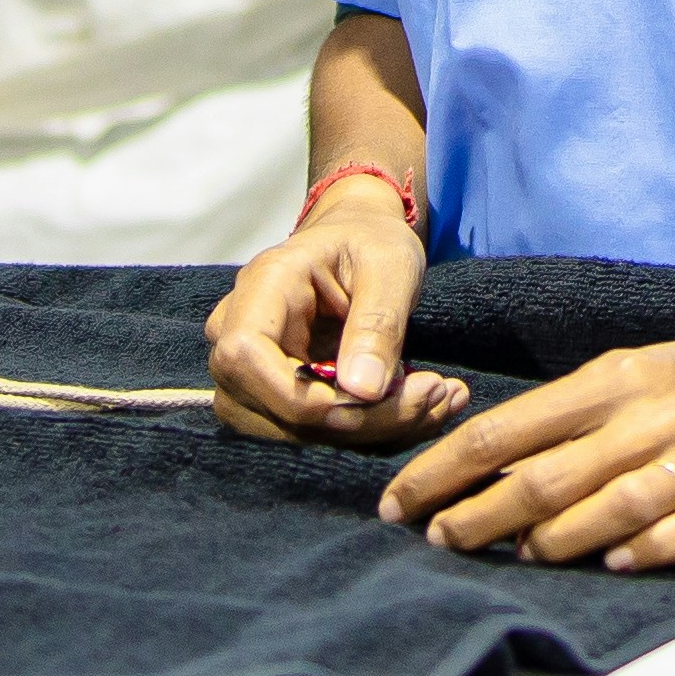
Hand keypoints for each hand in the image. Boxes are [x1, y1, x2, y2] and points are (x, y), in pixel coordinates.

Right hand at [207, 196, 472, 447]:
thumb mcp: (389, 265)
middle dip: (359, 422)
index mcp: (260, 286)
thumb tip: (364, 392)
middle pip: (274, 409)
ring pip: (294, 433)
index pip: (246, 359)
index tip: (383, 395)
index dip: (306, 398)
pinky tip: (421, 409)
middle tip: (437, 396)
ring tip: (439, 401)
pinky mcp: (275, 397)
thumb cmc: (371, 242)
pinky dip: (372, 431)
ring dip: (372, 433)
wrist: (359, 242)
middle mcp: (236, 333)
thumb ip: (376, 323)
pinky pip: (315, 433)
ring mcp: (249, 371)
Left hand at [374, 318, 674, 571]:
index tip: (400, 501)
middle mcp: (648, 417)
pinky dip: (650, 548)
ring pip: (611, 505)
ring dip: (555, 539)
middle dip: (480, 514)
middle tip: (438, 541)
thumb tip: (487, 468)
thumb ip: (568, 420)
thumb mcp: (630, 374)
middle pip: (546, 476)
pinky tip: (615, 565)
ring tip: (513, 559)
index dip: (444, 469)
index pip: (506, 430)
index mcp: (612, 381)